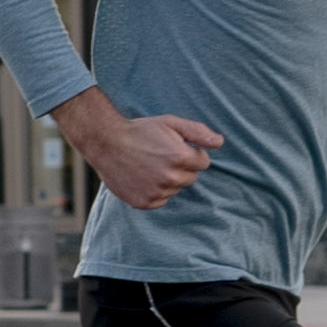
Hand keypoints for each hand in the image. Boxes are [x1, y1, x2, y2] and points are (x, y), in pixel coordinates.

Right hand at [60, 92, 223, 209]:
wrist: (106, 142)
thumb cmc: (140, 130)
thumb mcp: (171, 123)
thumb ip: (198, 132)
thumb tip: (220, 142)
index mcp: (181, 158)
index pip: (203, 162)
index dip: (191, 153)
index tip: (175, 147)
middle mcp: (171, 179)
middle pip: (191, 178)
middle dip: (181, 167)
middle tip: (160, 156)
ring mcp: (157, 192)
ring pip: (175, 189)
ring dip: (167, 180)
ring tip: (148, 165)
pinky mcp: (144, 203)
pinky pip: (161, 200)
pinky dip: (154, 191)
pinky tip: (142, 177)